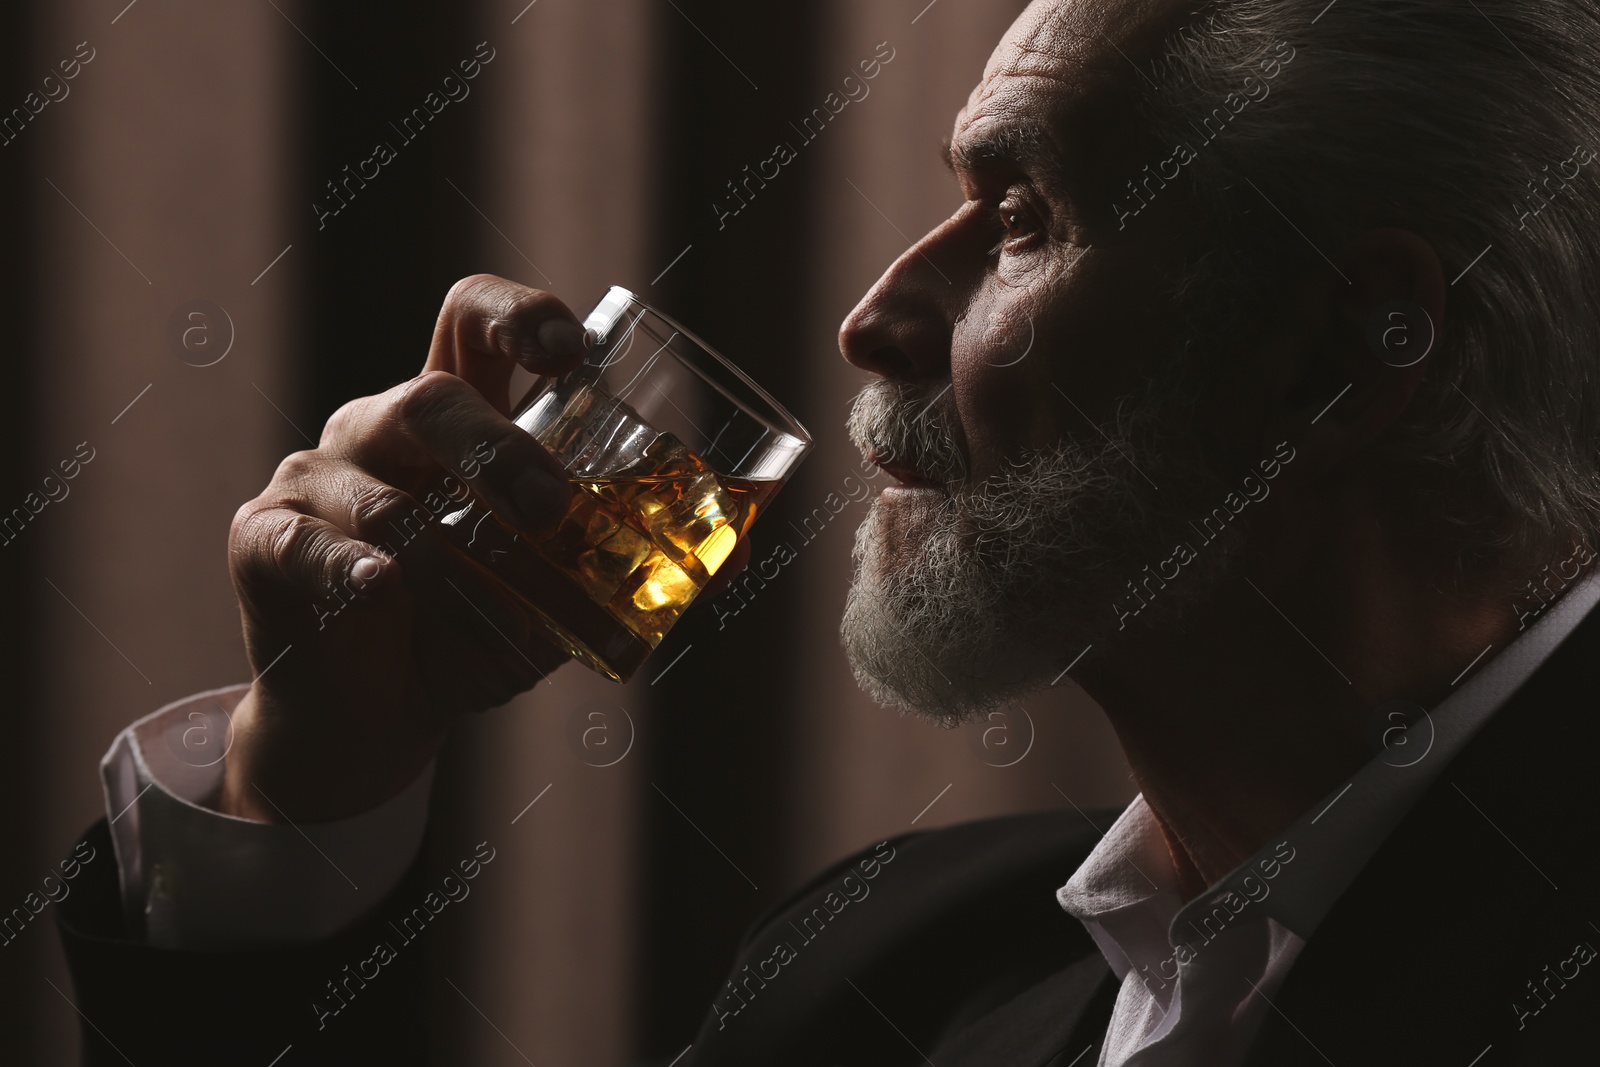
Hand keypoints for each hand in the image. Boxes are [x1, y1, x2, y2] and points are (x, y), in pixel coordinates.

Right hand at [220, 276, 591, 822]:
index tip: (571, 352)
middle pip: (431, 397)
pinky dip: (349, 567)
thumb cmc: (473, 629)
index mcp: (456, 416)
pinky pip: (304, 541)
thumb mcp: (559, 596)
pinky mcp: (265, 538)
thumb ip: (628, 567)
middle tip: (550, 511)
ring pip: (375, 487)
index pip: (473, 319)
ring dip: (442, 548)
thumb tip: (737, 560)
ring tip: (490, 598)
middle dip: (498, 451)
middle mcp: (383, 428)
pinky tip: (382, 590)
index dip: (519, 314)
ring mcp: (317, 477)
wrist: (382, 714)